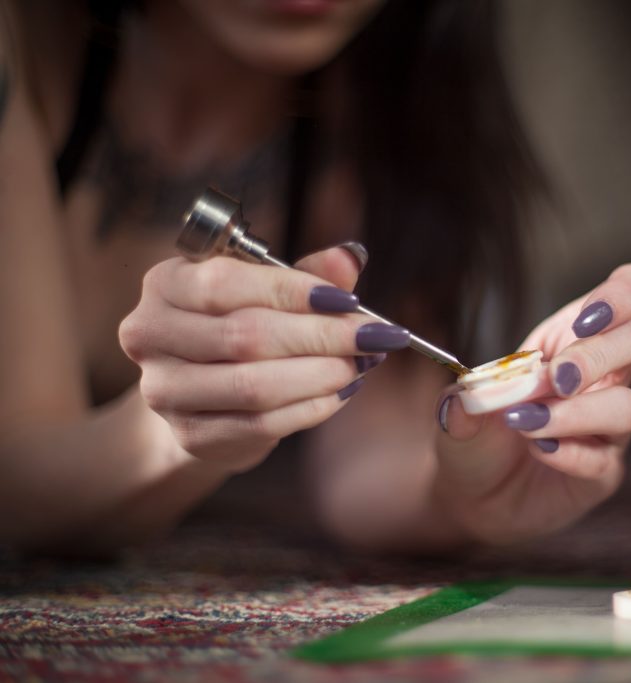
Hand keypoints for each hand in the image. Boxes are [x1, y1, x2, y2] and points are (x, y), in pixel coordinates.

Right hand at [119, 244, 405, 471]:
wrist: (203, 398)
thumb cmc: (239, 327)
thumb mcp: (266, 292)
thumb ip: (305, 273)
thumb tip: (349, 256)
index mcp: (166, 283)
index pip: (228, 283)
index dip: (295, 291)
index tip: (350, 299)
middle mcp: (151, 333)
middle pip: (246, 336)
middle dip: (322, 336)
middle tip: (373, 336)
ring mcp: (165, 390)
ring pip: (255, 385)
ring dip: (321, 375)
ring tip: (360, 365)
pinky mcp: (192, 434)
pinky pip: (262, 423)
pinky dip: (311, 408)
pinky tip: (340, 393)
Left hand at [433, 263, 630, 543]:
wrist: (474, 491)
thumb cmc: (480, 432)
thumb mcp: (463, 403)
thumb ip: (468, 392)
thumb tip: (466, 395)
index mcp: (575, 336)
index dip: (626, 294)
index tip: (588, 319)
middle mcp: (604, 375)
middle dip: (598, 355)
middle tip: (557, 378)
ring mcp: (608, 425)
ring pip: (628, 406)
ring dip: (574, 412)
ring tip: (525, 422)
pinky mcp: (603, 470)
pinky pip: (603, 459)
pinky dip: (568, 453)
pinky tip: (539, 450)